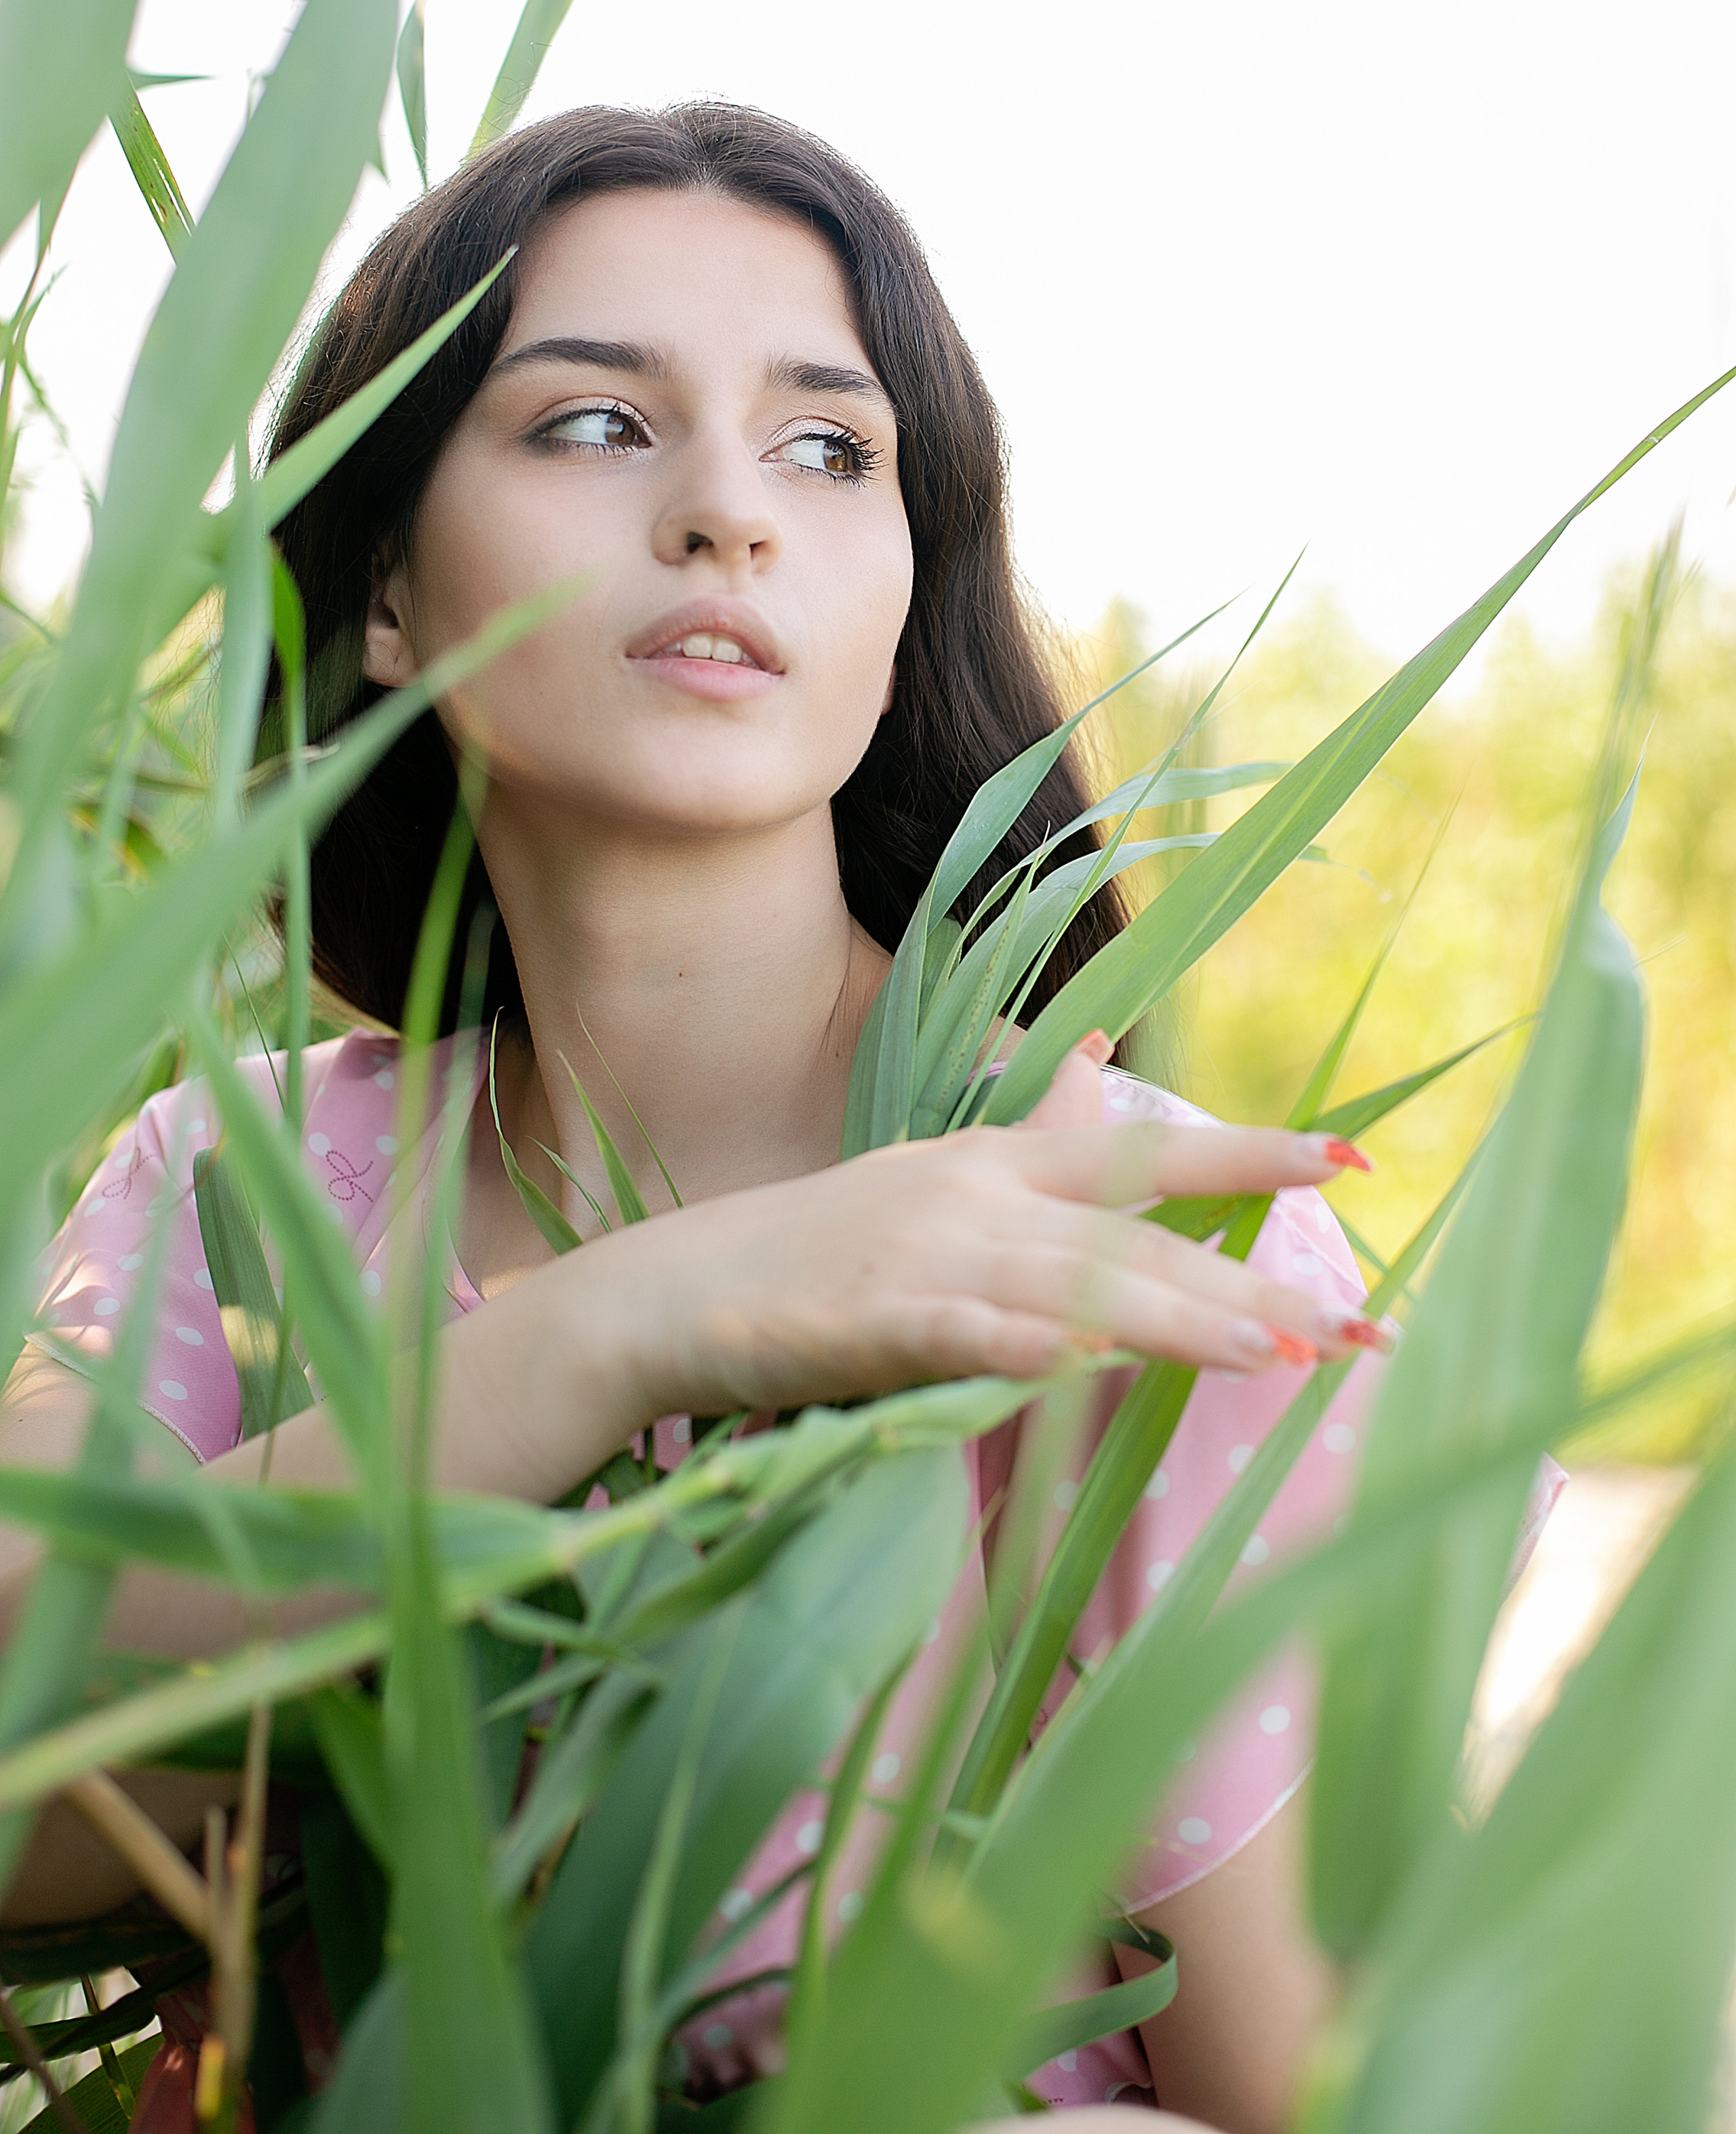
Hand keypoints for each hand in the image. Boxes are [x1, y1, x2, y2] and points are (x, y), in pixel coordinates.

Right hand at [582, 1042, 1377, 1424]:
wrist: (677, 1292)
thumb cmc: (820, 1247)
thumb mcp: (936, 1174)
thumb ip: (1031, 1130)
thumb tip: (1108, 1059)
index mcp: (995, 1161)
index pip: (1143, 1152)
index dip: (1250, 1153)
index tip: (1352, 1155)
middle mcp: (975, 1195)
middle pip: (1134, 1235)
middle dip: (1252, 1279)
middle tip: (1357, 1319)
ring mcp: (926, 1255)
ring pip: (1076, 1284)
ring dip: (1180, 1318)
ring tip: (1276, 1350)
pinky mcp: (872, 1320)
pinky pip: (966, 1333)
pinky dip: (1029, 1345)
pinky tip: (1090, 1362)